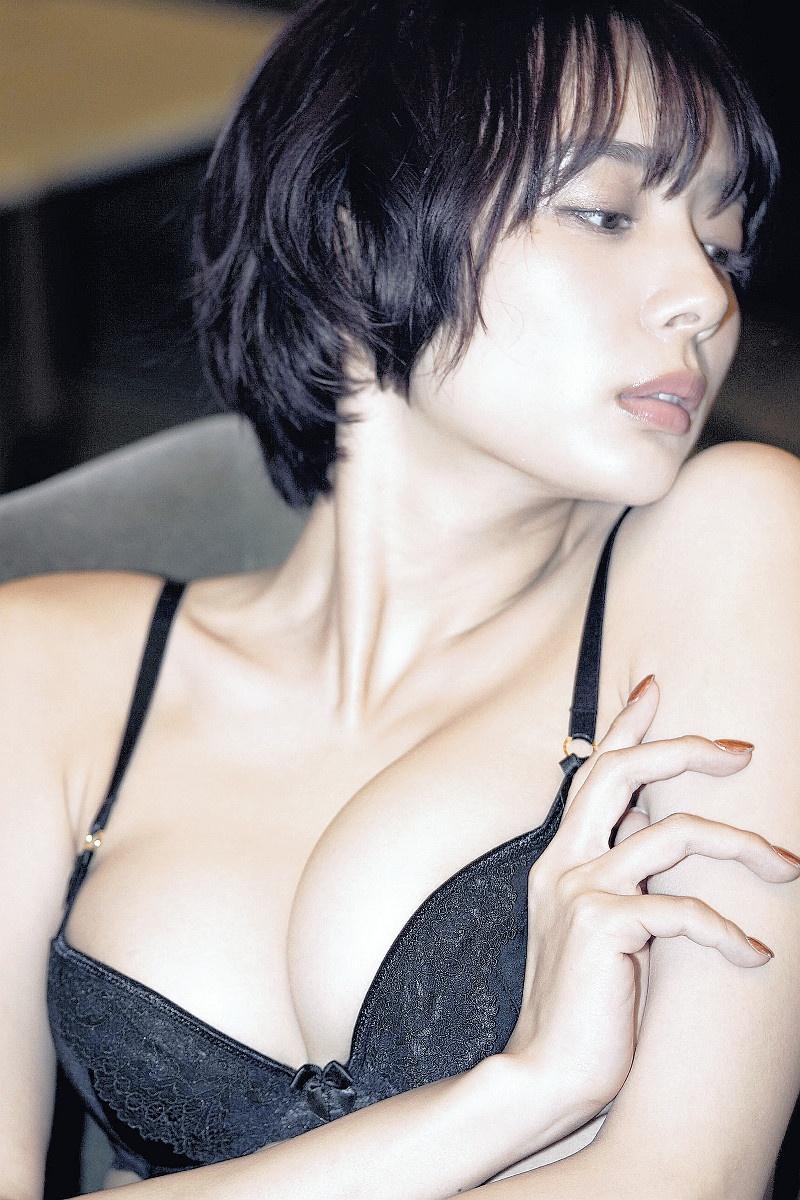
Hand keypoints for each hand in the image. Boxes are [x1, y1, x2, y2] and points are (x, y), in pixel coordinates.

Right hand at [501, 676, 799, 1127]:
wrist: (546, 1075)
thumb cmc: (586, 1007)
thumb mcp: (599, 927)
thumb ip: (620, 875)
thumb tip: (656, 830)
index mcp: (561, 858)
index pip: (593, 771)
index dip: (625, 724)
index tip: (655, 686)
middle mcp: (563, 862)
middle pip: (621, 772)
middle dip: (683, 747)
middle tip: (742, 748)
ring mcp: (578, 891)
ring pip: (672, 833)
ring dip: (742, 844)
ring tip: (788, 866)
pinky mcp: (603, 929)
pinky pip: (683, 910)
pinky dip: (728, 929)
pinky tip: (756, 955)